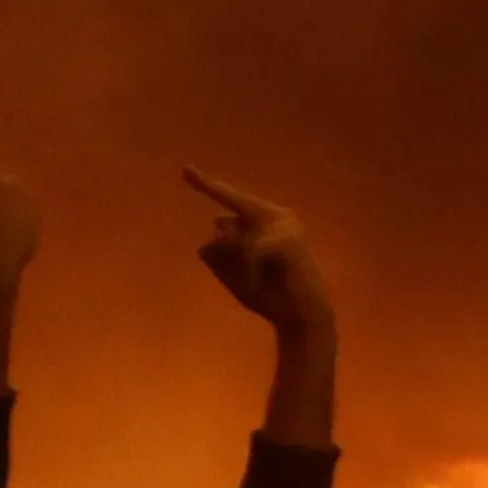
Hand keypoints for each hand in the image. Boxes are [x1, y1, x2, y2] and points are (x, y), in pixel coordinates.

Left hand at [185, 168, 329, 329]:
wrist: (302, 318)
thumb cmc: (270, 296)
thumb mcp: (235, 271)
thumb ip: (219, 251)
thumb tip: (212, 236)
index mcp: (266, 217)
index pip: (231, 199)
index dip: (206, 184)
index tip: (185, 169)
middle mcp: (274, 214)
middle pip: (221, 227)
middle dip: (225, 257)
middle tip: (250, 279)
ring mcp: (281, 224)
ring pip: (229, 240)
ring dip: (236, 268)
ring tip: (259, 283)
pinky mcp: (284, 239)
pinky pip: (246, 254)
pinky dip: (248, 274)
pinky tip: (262, 285)